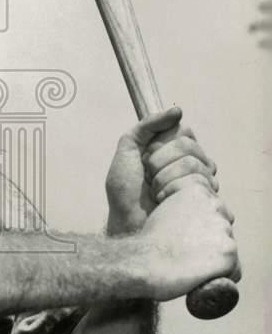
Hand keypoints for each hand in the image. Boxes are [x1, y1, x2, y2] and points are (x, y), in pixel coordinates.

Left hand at [105, 107, 217, 234]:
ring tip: (156, 194)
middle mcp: (194, 166)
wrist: (127, 223)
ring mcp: (203, 185)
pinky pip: (205, 187)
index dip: (164, 142)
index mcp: (177, 152)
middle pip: (190, 146)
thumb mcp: (128, 149)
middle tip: (148, 178)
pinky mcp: (207, 204)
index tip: (146, 157)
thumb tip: (177, 110)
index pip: (185, 131)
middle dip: (161, 161)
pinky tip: (167, 202)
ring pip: (198, 165)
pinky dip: (178, 192)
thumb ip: (147, 126)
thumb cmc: (126, 191)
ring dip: (167, 179)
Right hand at [141, 180, 239, 300]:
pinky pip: (234, 270)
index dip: (200, 227)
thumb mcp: (166, 211)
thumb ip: (188, 211)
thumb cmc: (149, 242)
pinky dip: (220, 277)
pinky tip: (200, 277)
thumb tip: (201, 224)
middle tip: (186, 252)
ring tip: (189, 264)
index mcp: (199, 191)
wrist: (142, 263)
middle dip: (210, 242)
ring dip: (214, 259)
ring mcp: (224, 231)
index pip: (215, 211)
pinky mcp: (229, 254)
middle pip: (223, 229)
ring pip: (228, 250)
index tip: (183, 236)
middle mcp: (216, 206)